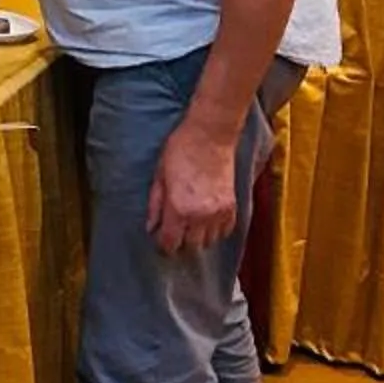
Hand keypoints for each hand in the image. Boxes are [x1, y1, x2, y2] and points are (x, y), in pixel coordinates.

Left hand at [146, 121, 238, 254]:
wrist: (211, 135)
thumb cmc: (181, 150)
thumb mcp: (159, 176)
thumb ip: (155, 205)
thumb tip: (150, 227)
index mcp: (179, 208)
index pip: (171, 243)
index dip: (163, 245)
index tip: (160, 239)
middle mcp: (201, 216)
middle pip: (190, 247)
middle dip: (180, 243)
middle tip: (174, 231)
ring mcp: (219, 213)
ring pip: (209, 242)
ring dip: (198, 238)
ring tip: (190, 225)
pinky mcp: (232, 206)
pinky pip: (225, 232)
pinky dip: (215, 231)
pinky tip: (206, 220)